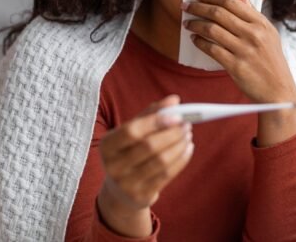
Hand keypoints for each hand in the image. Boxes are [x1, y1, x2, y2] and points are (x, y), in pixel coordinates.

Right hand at [97, 95, 192, 236]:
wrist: (120, 191)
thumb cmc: (128, 152)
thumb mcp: (132, 132)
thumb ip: (150, 114)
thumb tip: (174, 100)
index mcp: (107, 145)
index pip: (131, 130)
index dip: (155, 122)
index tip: (177, 115)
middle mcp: (113, 165)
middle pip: (149, 146)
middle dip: (173, 133)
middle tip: (187, 124)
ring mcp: (127, 183)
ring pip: (161, 161)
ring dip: (180, 145)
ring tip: (188, 135)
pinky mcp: (142, 195)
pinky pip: (167, 175)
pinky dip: (182, 159)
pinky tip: (188, 148)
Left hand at [182, 0, 295, 146]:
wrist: (278, 89)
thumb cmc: (272, 60)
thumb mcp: (268, 32)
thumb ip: (252, 11)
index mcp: (261, 23)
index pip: (232, 2)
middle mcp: (253, 34)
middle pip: (219, 13)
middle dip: (198, 7)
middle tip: (186, 6)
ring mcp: (244, 50)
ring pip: (212, 30)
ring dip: (195, 24)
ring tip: (187, 23)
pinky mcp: (235, 66)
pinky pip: (211, 49)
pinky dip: (199, 42)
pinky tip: (194, 39)